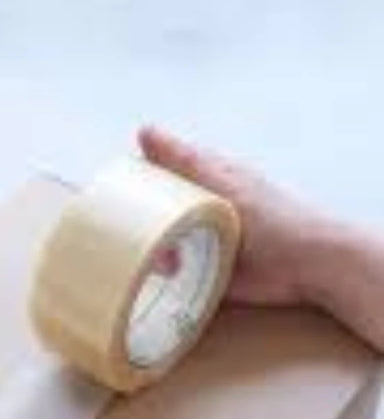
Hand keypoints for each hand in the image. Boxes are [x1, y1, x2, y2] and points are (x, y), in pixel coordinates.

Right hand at [139, 125, 330, 305]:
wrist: (304, 264)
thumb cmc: (271, 216)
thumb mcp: (222, 181)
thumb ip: (184, 160)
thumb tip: (144, 131)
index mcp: (203, 184)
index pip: (158, 179)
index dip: (136, 186)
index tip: (117, 197)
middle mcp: (198, 214)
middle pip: (154, 217)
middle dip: (141, 228)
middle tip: (139, 237)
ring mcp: (200, 247)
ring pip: (160, 249)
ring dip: (154, 256)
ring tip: (167, 262)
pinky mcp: (203, 278)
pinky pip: (173, 281)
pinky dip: (163, 282)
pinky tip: (156, 283)